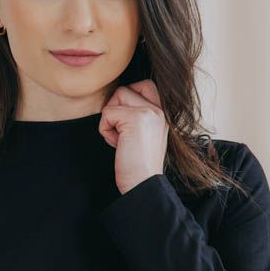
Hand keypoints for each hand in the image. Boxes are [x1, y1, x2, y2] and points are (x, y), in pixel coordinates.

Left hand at [99, 80, 168, 194]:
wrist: (143, 185)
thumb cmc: (139, 167)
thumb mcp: (144, 136)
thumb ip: (137, 117)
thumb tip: (117, 102)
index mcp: (163, 114)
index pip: (145, 85)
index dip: (127, 99)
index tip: (126, 125)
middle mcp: (160, 110)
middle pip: (127, 88)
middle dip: (116, 106)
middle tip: (120, 130)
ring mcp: (149, 112)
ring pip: (117, 96)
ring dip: (111, 119)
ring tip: (120, 140)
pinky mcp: (135, 118)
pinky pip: (107, 112)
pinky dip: (105, 130)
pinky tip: (117, 145)